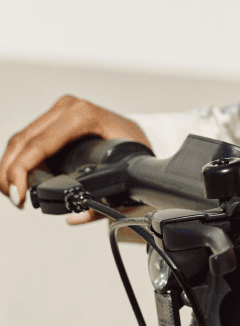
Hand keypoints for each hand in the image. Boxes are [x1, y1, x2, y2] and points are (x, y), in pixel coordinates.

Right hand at [0, 95, 150, 220]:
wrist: (139, 133)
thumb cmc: (134, 148)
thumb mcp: (124, 173)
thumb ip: (104, 202)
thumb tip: (75, 217)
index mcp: (83, 116)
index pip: (38, 144)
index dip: (20, 172)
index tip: (19, 195)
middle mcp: (68, 108)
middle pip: (21, 142)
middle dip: (9, 174)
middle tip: (15, 199)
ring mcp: (59, 110)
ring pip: (19, 140)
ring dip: (10, 168)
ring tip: (17, 193)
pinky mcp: (54, 118)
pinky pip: (27, 139)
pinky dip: (18, 161)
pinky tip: (20, 180)